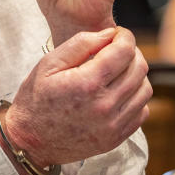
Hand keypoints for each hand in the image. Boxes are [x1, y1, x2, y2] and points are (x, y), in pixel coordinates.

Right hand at [0, 26, 149, 167]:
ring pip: (144, 90)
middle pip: (139, 68)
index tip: (117, 34)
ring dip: (136, 74)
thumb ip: (80, 44)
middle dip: (132, 52)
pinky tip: (119, 92)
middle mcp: (104, 105)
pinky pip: (141, 111)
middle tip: (117, 49)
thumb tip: (110, 33)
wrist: (30, 141)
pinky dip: (135, 97)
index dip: (125, 36)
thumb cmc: (35, 99)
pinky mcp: (116, 138)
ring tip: (119, 71)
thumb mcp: (49, 64)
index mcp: (87, 83)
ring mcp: (112, 125)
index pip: (124, 51)